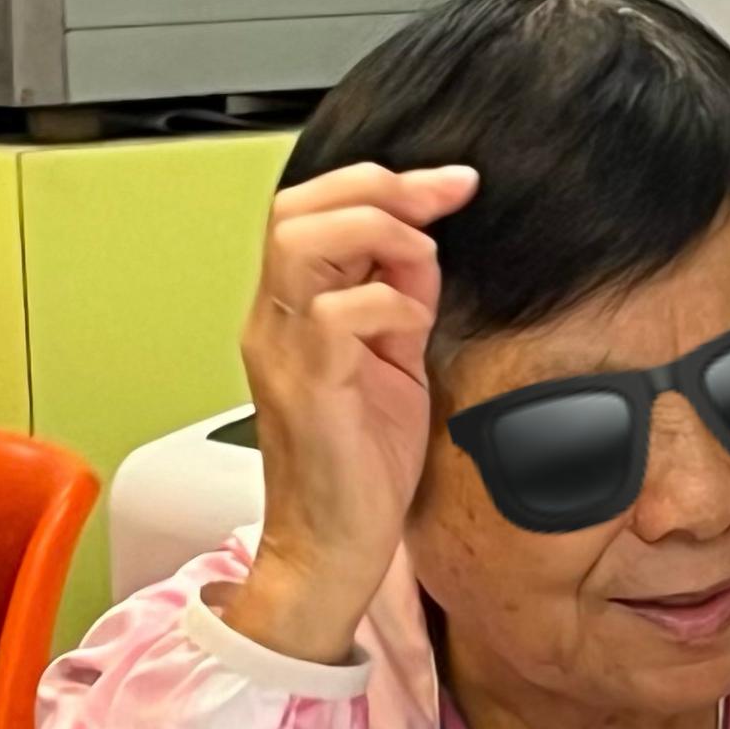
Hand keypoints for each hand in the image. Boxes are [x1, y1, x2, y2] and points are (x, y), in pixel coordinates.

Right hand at [220, 162, 476, 665]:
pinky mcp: (308, 388)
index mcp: (293, 311)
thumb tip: (427, 246)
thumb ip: (402, 300)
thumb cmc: (363, 462)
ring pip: (303, 245)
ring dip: (380, 236)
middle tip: (443, 201)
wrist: (334, 547)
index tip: (453, 182)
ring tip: (422, 268)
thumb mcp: (395, 361)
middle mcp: (276, 323)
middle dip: (381, 190)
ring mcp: (284, 353)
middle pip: (296, 210)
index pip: (309, 210)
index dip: (381, 182)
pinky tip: (412, 333)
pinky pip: (338, 316)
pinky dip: (390, 306)